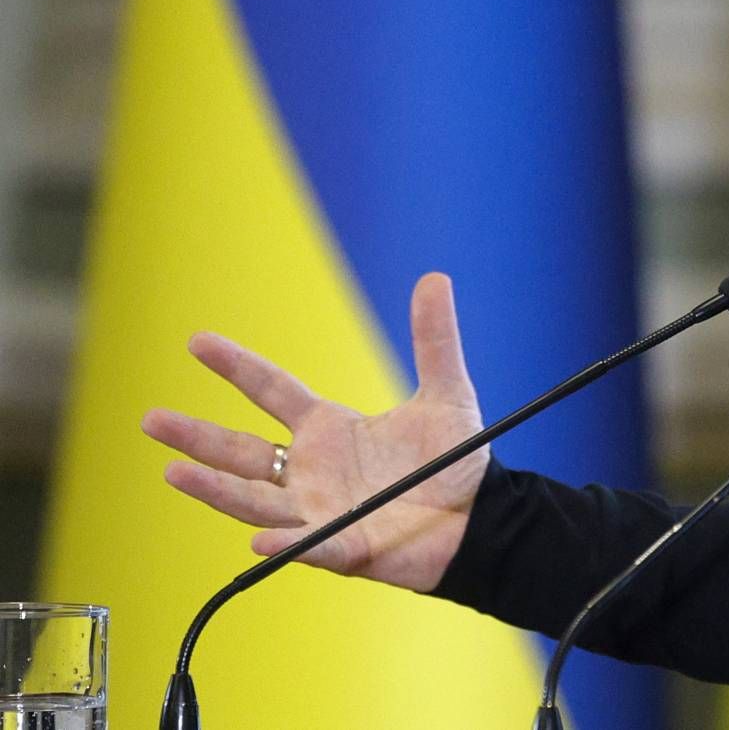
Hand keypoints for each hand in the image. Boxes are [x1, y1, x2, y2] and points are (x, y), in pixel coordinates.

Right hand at [140, 272, 485, 591]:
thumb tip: (436, 279)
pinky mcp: (345, 546)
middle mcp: (314, 470)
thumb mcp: (447, 393)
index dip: (236, 366)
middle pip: (242, 451)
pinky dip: (285, 542)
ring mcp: (321, 511)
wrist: (480, 518)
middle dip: (196, 437)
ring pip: (255, 501)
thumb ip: (435, 339)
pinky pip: (309, 544)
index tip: (197, 342)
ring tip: (174, 472)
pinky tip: (257, 537)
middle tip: (150, 420)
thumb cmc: (455, 461)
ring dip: (216, 489)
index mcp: (330, 429)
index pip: (272, 390)